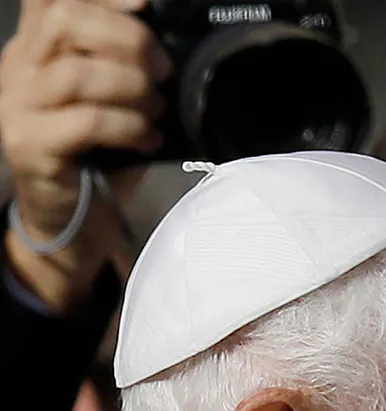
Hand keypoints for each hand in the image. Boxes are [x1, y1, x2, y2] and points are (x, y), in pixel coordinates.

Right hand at [0, 0, 168, 311]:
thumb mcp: (111, 99)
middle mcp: (18, 69)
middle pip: (65, 22)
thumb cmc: (98, 154)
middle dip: (127, 38)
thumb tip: (169, 44)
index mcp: (36, 50)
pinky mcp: (30, 145)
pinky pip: (86, 122)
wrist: (69, 217)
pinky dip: (128, 126)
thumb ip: (124, 64)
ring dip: (132, 89)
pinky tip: (147, 139)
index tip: (146, 3)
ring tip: (156, 111)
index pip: (53, 0)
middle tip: (163, 71)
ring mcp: (18, 107)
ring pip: (77, 74)